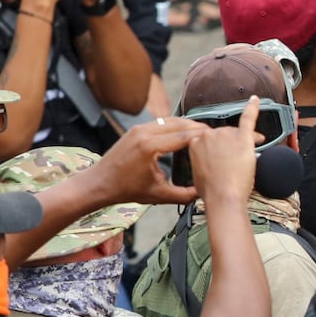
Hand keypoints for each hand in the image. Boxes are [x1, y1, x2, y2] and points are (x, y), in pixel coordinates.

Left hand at [92, 116, 208, 205]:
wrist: (98, 183)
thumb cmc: (125, 190)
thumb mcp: (158, 196)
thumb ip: (184, 195)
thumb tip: (204, 193)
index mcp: (150, 147)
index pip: (184, 136)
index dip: (203, 137)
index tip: (217, 140)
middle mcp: (144, 132)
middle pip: (180, 123)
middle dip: (199, 128)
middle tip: (215, 135)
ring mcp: (139, 128)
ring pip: (171, 120)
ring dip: (188, 125)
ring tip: (203, 134)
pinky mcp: (136, 129)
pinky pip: (161, 122)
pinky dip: (176, 126)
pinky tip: (185, 134)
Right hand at [187, 96, 261, 203]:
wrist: (223, 196)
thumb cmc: (211, 190)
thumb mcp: (197, 172)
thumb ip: (202, 159)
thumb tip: (209, 160)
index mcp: (194, 142)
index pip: (209, 140)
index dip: (218, 150)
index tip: (221, 158)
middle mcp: (208, 134)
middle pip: (224, 135)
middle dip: (230, 148)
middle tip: (233, 165)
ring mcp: (225, 135)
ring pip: (236, 133)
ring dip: (242, 144)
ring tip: (244, 161)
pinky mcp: (242, 137)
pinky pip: (248, 118)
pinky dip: (253, 108)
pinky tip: (256, 100)